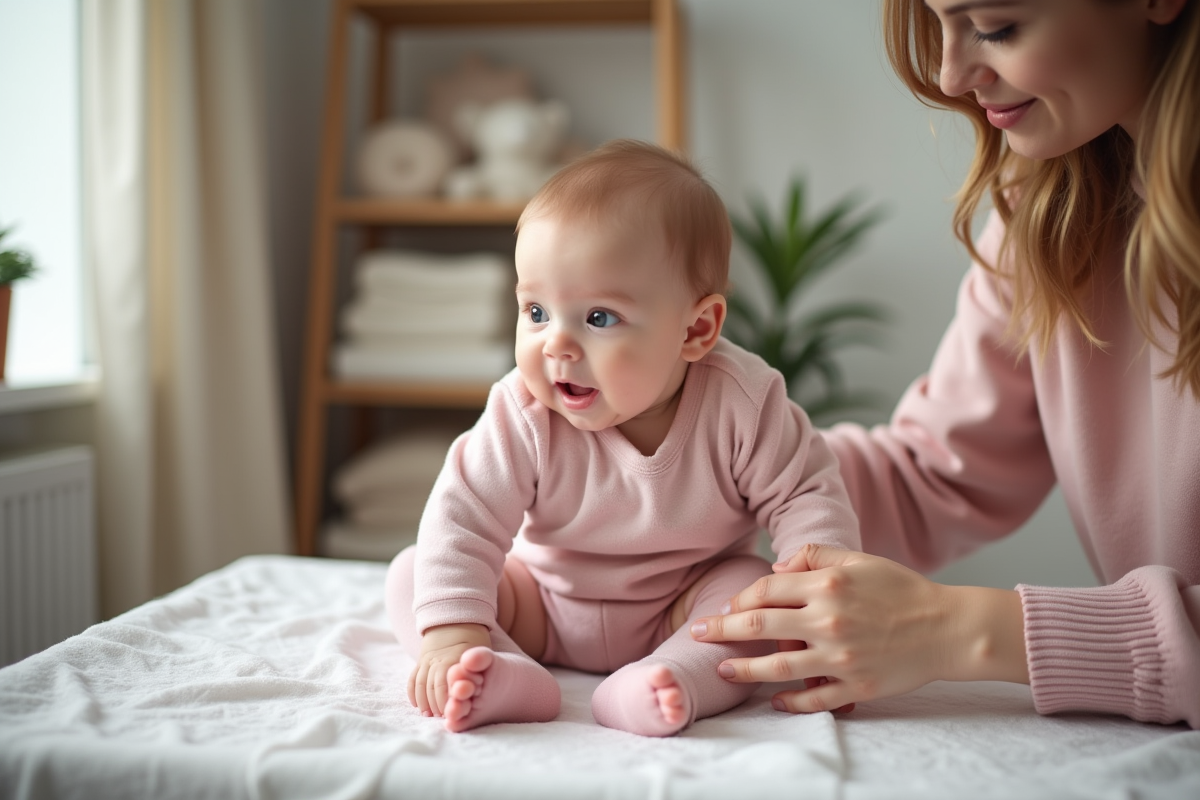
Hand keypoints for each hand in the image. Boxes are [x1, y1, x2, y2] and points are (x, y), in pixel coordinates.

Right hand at [408, 623, 489, 716]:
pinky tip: (418, 705)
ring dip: (424, 702)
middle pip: (434, 686)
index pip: (448, 683)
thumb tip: (476, 690)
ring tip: (429, 715)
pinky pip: (413, 679)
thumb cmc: (474, 642)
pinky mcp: (421, 661)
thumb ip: (478, 669)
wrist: (456, 622)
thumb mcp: (481, 653)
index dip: (448, 700)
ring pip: (421, 684)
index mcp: (456, 658)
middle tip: (442, 717)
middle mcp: (440, 659)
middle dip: (437, 705)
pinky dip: (413, 693)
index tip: (453, 712)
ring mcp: (428, 660)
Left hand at [690, 543, 1027, 712]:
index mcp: (828, 586)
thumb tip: (778, 567)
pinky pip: (813, 699)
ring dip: (745, 669)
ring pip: (779, 667)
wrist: (948, 628)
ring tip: (723, 669)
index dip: (741, 598)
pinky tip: (772, 700)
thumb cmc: (902, 590)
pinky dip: (789, 702)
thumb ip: (816, 557)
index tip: (728, 607)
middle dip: (724, 630)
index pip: (767, 590)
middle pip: (761, 625)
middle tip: (699, 633)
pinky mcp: (856, 687)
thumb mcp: (860, 559)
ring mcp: (841, 658)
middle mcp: (829, 622)